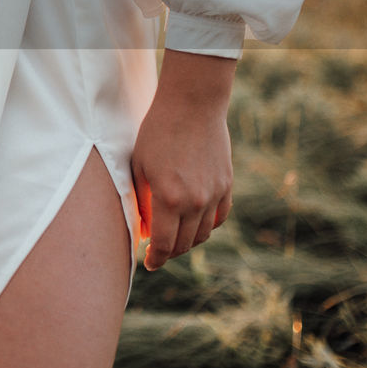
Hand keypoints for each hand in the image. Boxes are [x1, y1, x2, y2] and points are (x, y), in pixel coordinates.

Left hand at [131, 49, 235, 270]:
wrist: (192, 105)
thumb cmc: (157, 132)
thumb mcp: (139, 167)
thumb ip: (141, 202)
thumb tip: (144, 230)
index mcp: (169, 199)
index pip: (164, 245)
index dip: (155, 258)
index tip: (149, 263)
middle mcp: (195, 202)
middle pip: (184, 244)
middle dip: (169, 252)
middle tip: (157, 250)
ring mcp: (215, 194)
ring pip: (203, 234)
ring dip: (188, 241)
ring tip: (174, 237)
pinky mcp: (227, 185)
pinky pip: (219, 217)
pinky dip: (207, 226)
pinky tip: (195, 223)